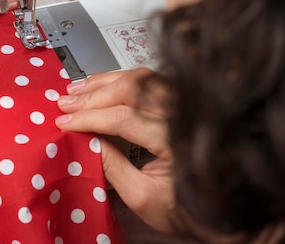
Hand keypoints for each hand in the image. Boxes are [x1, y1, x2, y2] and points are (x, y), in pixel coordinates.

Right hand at [55, 68, 174, 231]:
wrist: (220, 205)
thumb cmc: (184, 206)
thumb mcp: (142, 197)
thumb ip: (112, 168)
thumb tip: (84, 140)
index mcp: (176, 141)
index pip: (124, 118)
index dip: (90, 118)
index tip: (65, 123)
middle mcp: (184, 114)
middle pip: (131, 90)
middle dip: (92, 96)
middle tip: (65, 104)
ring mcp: (185, 103)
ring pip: (139, 78)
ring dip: (103, 82)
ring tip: (75, 91)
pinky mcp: (181, 100)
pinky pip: (148, 80)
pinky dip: (120, 80)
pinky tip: (100, 86)